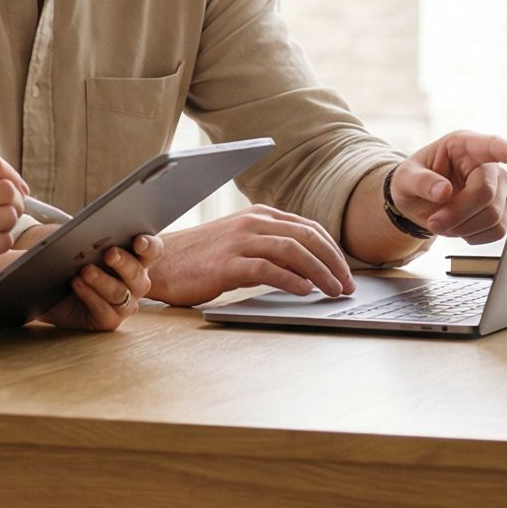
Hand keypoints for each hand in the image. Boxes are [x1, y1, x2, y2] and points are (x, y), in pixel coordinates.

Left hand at [37, 233, 161, 331]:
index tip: (138, 241)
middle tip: (109, 253)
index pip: (151, 250)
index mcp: (134, 258)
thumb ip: (86, 236)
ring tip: (85, 271)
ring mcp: (124, 303)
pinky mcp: (108, 320)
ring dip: (103, 281)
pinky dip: (91, 297)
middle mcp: (134, 282)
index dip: (149, 246)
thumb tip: (88, 233)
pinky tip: (77, 284)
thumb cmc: (66, 257)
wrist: (47, 284)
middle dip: (124, 262)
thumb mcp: (73, 240)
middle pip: (137, 273)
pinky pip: (106, 312)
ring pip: (121, 294)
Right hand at [148, 207, 355, 304]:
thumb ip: (271, 250)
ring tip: (333, 291)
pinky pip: (267, 268)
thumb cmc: (200, 258)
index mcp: (257, 216)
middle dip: (334, 262)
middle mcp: (251, 223)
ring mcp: (239, 241)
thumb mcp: (241, 246)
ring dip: (320, 272)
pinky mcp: (226, 263)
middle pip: (307, 237)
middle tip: (347, 286)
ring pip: (293, 250)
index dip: (333, 251)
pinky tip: (304, 292)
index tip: (346, 273)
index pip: (308, 228)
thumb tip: (309, 269)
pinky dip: (291, 280)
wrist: (159, 263)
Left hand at [389, 130, 506, 243]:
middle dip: (458, 212)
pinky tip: (459, 228)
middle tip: (434, 222)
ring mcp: (500, 188)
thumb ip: (421, 181)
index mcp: (464, 145)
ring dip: (464, 227)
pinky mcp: (504, 210)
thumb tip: (443, 191)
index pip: (492, 145)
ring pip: (494, 215)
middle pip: (486, 193)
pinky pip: (498, 230)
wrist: (417, 202)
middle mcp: (487, 165)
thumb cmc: (413, 181)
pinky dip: (474, 236)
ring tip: (442, 223)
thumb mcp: (405, 178)